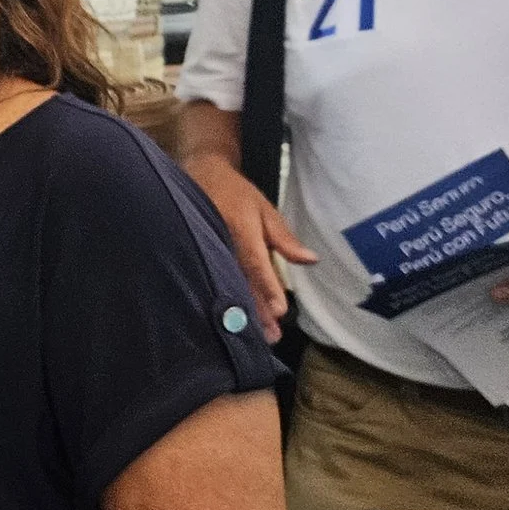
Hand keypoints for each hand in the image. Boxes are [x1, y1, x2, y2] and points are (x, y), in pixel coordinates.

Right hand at [182, 151, 318, 342]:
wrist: (198, 174)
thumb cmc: (235, 192)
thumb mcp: (264, 209)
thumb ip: (284, 238)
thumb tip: (311, 260)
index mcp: (240, 227)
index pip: (256, 263)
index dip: (267, 287)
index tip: (280, 310)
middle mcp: (222, 241)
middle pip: (241, 281)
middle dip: (257, 310)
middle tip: (271, 336)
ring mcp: (207, 248)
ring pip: (228, 284)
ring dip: (244, 310)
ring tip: (258, 334)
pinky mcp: (200, 254)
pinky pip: (216, 279)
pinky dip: (229, 298)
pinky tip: (235, 317)